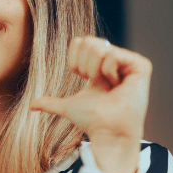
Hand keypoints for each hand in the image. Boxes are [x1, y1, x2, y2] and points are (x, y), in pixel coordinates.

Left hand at [30, 37, 151, 172]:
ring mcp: (129, 61)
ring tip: (107, 86)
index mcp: (100, 65)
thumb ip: (51, 103)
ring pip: (99, 47)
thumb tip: (31, 106)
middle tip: (97, 84)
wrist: (107, 131)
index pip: (80, 41)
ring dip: (96, 71)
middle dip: (85, 66)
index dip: (75, 62)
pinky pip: (112, 54)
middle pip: (88, 41)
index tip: (85, 81)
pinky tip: (117, 85)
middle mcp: (115, 59)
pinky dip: (108, 72)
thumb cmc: (92, 120)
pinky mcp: (141, 65)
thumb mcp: (68, 107)